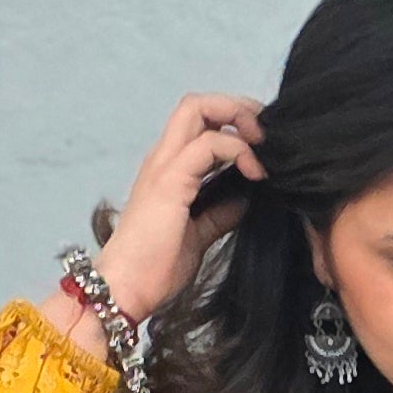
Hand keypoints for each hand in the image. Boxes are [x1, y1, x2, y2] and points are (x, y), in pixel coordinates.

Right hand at [91, 92, 268, 323]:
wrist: (126, 288)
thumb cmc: (153, 268)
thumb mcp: (198, 235)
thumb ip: (219, 213)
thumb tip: (245, 198)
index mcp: (169, 169)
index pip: (198, 121)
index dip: (232, 121)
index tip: (261, 145)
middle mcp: (163, 157)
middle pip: (198, 103)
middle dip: (237, 107)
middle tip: (266, 134)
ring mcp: (164, 165)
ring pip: (199, 109)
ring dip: (239, 118)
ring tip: (264, 147)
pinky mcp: (171, 180)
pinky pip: (209, 144)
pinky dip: (238, 151)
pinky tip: (255, 173)